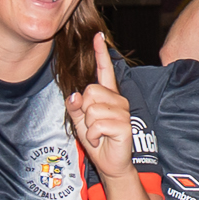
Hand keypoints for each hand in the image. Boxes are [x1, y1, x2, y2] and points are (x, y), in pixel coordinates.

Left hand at [65, 34, 137, 178]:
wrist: (111, 163)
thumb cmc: (98, 141)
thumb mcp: (80, 122)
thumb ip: (75, 107)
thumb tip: (74, 95)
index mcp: (108, 96)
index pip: (104, 71)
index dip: (100, 53)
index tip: (98, 36)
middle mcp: (118, 100)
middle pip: (90, 91)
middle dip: (84, 111)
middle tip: (93, 126)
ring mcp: (122, 112)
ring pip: (92, 109)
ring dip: (89, 127)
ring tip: (98, 134)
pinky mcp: (124, 125)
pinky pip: (97, 124)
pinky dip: (93, 135)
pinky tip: (102, 140)